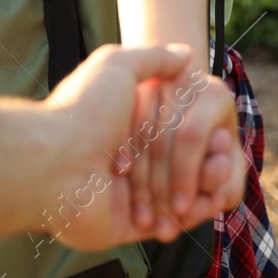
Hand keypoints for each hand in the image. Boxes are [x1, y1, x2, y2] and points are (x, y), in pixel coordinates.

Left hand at [37, 44, 245, 252]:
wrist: (54, 163)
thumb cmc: (84, 111)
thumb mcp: (117, 66)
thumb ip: (153, 58)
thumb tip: (184, 53)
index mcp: (124, 126)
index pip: (173, 131)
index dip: (200, 133)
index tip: (220, 132)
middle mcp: (125, 160)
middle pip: (179, 165)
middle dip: (205, 165)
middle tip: (223, 160)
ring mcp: (127, 195)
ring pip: (178, 196)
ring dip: (201, 190)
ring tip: (218, 183)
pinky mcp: (127, 224)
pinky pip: (167, 224)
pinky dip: (188, 217)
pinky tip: (204, 205)